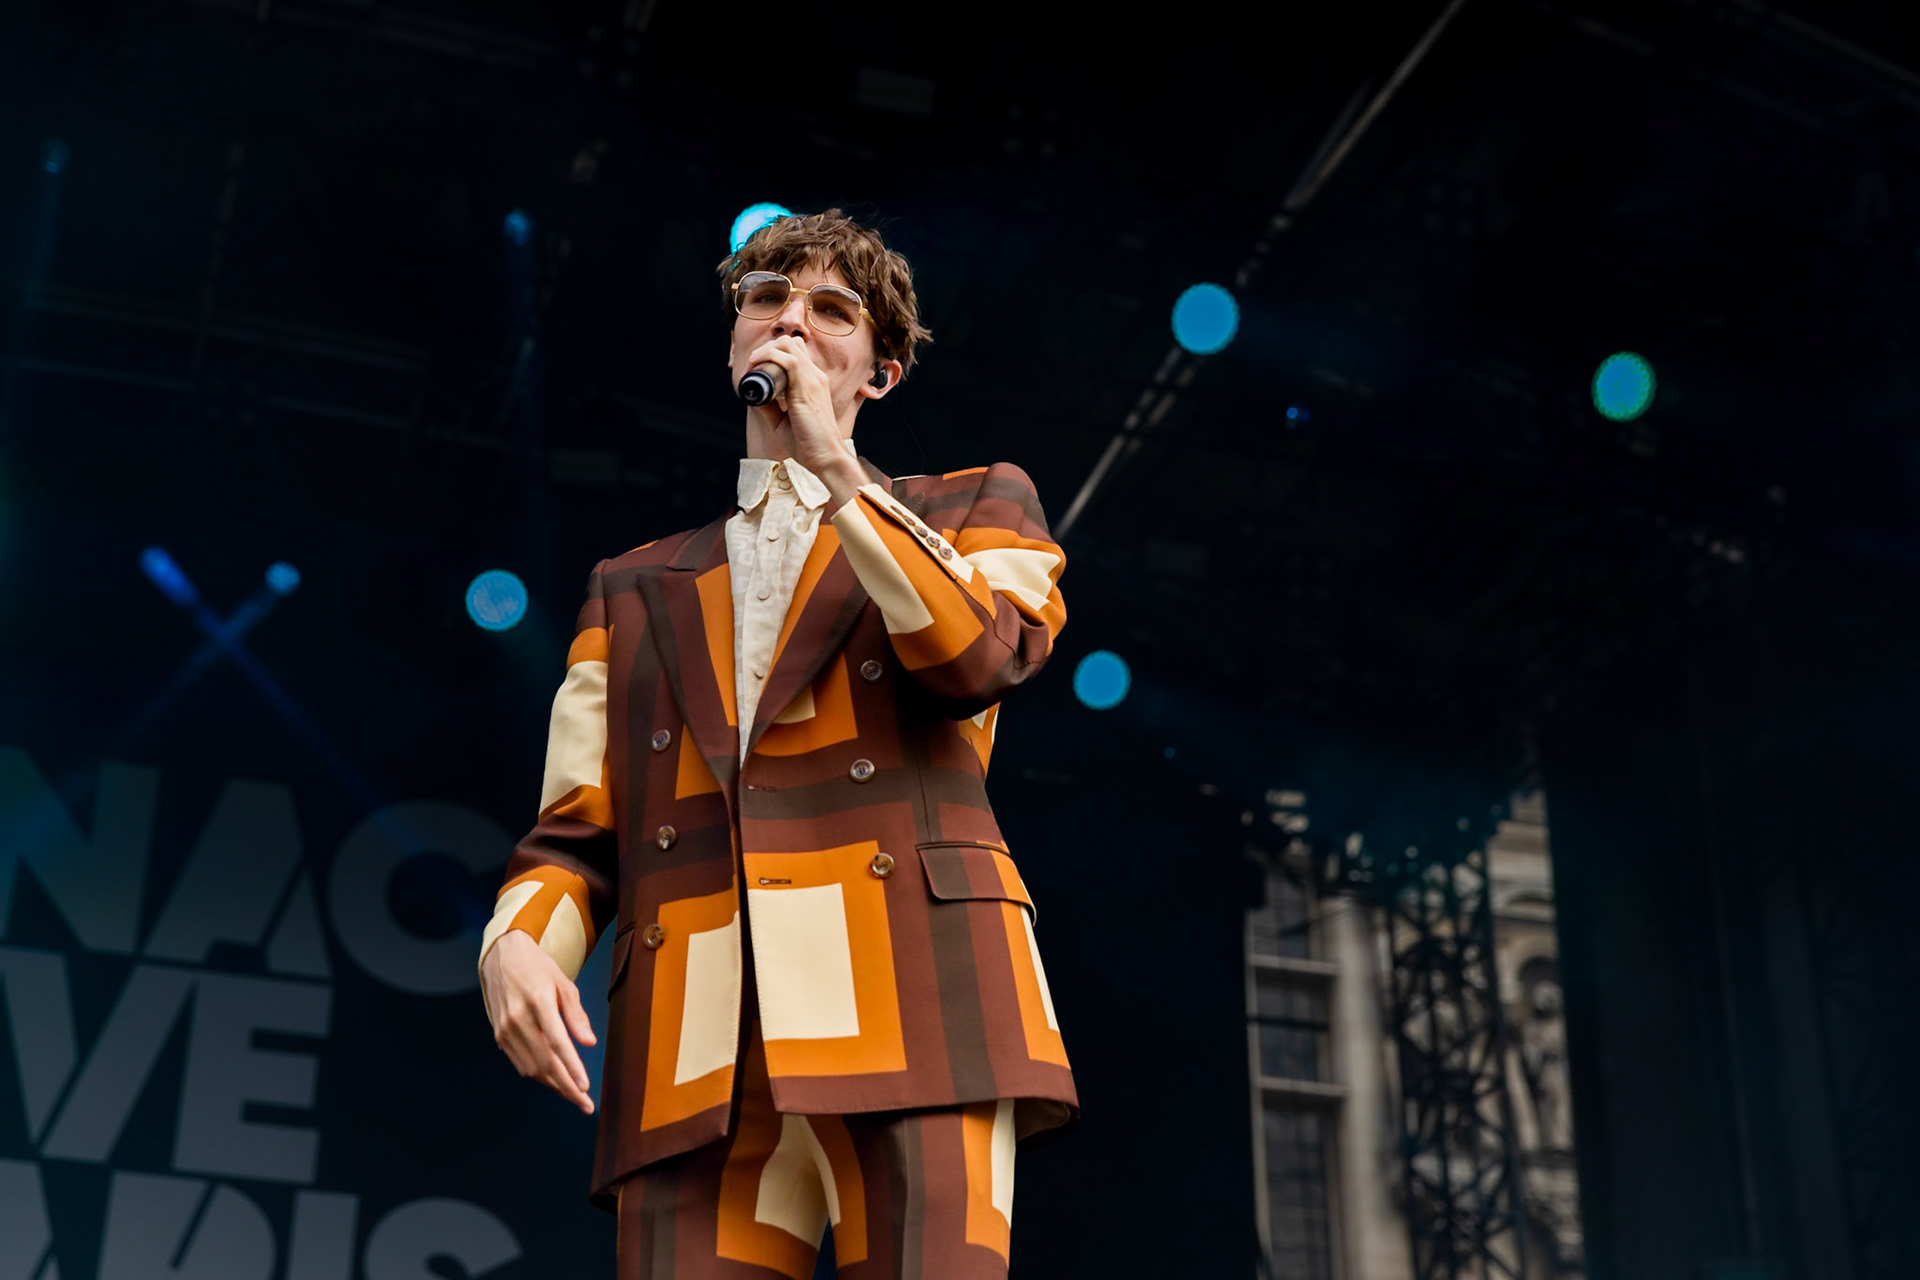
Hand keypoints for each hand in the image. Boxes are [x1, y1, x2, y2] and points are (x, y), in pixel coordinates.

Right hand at [481, 929, 596, 1114]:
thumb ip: (576, 1015)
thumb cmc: (539, 969)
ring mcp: (505, 1029)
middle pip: (544, 1062)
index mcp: (537, 1002)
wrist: (502, 957)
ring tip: (575, 1096)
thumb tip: (590, 1043)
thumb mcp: (564, 984)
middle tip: (586, 1105)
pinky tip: (555, 1081)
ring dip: (554, 1085)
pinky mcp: (499, 1036)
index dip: (572, 1068)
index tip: (586, 1087)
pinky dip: (539, 1076)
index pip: (557, 1043)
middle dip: (567, 1087)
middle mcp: (518, 1019)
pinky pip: (521, 1063)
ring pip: (531, 1068)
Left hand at [743, 334, 849, 477]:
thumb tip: (753, 394)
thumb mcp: (781, 422)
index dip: (772, 354)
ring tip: (753, 366)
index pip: (795, 352)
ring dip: (765, 351)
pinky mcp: (807, 387)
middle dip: (766, 348)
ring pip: (788, 345)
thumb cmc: (807, 443)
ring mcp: (813, 380)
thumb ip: (769, 407)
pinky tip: (757, 368)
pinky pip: (788, 360)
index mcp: (812, 382)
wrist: (826, 457)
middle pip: (791, 342)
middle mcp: (815, 376)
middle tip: (753, 366)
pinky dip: (769, 358)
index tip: (756, 369)